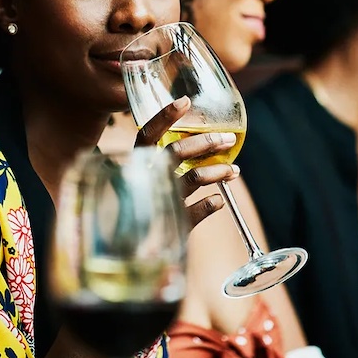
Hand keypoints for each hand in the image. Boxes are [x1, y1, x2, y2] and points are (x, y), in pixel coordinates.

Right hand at [134, 96, 240, 227]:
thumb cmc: (135, 212)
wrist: (123, 256)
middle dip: (205, 142)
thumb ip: (159, 166)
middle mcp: (143, 181)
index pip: (147, 135)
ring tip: (234, 170)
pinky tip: (218, 201)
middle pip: (175, 152)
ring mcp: (157, 204)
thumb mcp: (141, 184)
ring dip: (216, 171)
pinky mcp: (169, 227)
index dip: (165, 117)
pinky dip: (209, 205)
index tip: (185, 101)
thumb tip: (195, 145)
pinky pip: (195, 213)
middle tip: (227, 138)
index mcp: (133, 166)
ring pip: (191, 178)